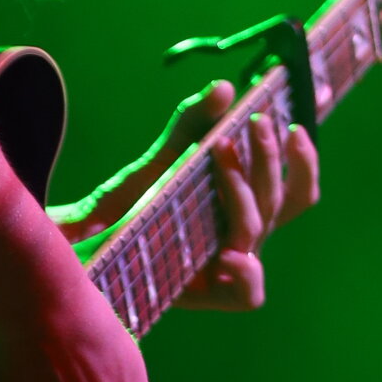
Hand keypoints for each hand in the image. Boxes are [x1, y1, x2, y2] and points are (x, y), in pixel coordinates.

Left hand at [53, 78, 322, 309]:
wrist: (76, 250)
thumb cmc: (123, 206)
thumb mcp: (161, 157)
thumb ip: (192, 123)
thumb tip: (225, 88)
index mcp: (241, 207)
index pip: (294, 184)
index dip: (304, 157)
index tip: (298, 116)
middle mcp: (239, 236)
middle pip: (282, 199)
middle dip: (271, 157)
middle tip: (257, 122)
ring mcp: (223, 264)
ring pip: (259, 228)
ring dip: (246, 189)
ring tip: (222, 154)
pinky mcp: (201, 292)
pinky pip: (247, 293)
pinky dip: (246, 272)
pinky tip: (230, 255)